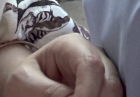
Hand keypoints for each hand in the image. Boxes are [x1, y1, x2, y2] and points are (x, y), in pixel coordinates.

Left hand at [3, 35, 123, 96]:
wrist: (28, 83)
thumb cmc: (25, 78)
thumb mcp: (24, 81)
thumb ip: (47, 92)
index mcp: (71, 46)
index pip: (91, 64)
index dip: (88, 91)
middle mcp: (94, 56)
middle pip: (109, 81)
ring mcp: (103, 73)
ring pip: (116, 93)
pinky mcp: (104, 89)